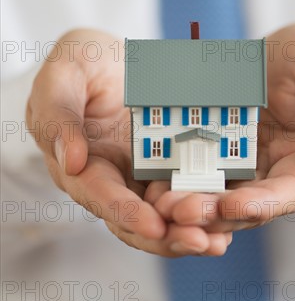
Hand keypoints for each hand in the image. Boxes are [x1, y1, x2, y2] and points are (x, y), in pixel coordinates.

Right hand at [26, 29, 231, 255]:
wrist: (107, 57)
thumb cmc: (76, 64)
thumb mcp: (61, 78)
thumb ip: (59, 116)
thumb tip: (71, 161)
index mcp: (80, 162)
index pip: (99, 194)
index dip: (125, 212)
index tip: (154, 226)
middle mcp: (110, 177)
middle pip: (133, 218)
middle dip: (166, 235)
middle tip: (201, 242)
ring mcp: (139, 174)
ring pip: (161, 214)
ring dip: (187, 231)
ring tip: (219, 242)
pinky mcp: (164, 164)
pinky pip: (182, 189)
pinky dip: (201, 206)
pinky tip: (229, 215)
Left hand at [150, 23, 294, 233]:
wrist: (276, 51)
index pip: (290, 192)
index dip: (262, 203)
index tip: (231, 206)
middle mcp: (276, 172)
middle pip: (247, 204)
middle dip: (214, 212)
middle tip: (178, 211)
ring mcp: (245, 165)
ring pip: (218, 195)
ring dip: (190, 204)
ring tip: (160, 203)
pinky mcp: (218, 154)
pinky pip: (198, 172)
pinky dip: (179, 181)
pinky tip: (154, 184)